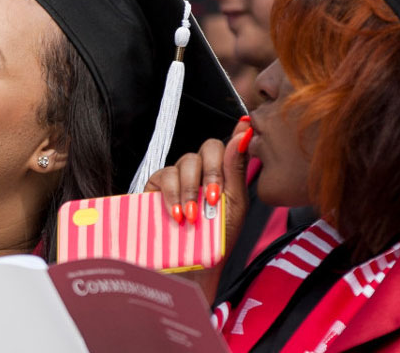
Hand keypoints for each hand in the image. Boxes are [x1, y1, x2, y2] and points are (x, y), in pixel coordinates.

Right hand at [144, 116, 252, 246]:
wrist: (194, 266)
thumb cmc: (217, 239)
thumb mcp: (235, 205)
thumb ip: (237, 169)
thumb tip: (243, 133)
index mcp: (222, 172)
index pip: (227, 146)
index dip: (229, 149)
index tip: (235, 159)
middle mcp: (201, 170)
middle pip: (207, 148)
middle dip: (212, 174)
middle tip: (213, 200)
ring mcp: (178, 176)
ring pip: (186, 162)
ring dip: (191, 190)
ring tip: (192, 216)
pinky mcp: (156, 186)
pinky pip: (163, 176)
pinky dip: (171, 195)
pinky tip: (177, 214)